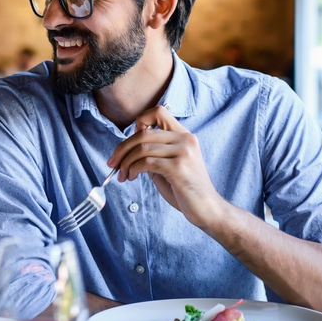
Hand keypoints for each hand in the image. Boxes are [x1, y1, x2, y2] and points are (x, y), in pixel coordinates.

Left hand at [106, 105, 223, 229]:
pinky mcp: (178, 167)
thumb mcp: (169, 166)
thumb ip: (154, 154)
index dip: (139, 122)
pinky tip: (131, 177)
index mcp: (184, 135)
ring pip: (142, 147)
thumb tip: (129, 148)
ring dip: (126, 162)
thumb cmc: (186, 189)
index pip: (158, 111)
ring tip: (123, 175)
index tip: (129, 142)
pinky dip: (133, 169)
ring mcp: (183, 152)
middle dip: (122, 148)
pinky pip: (146, 162)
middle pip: (143, 132)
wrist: (208, 209)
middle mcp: (185, 139)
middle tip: (113, 163)